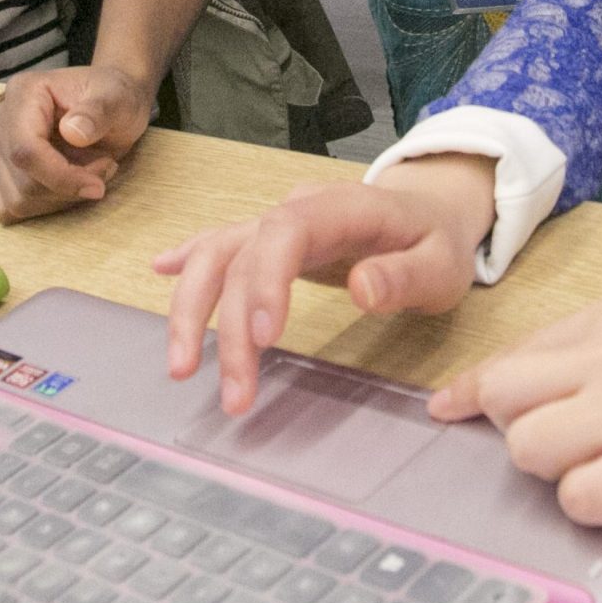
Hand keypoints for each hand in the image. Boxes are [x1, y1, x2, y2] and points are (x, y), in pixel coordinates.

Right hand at [0, 62, 156, 221]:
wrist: (112, 104)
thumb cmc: (114, 96)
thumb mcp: (118, 99)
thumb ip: (98, 112)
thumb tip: (72, 132)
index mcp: (23, 92)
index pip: (26, 150)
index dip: (60, 177)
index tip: (97, 186)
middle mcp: (2, 120)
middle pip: (24, 181)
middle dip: (70, 187)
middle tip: (106, 166)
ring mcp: (0, 148)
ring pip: (20, 200)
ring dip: (63, 197)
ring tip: (92, 170)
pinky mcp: (3, 172)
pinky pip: (12, 207)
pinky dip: (46, 206)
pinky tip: (69, 185)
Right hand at [154, 156, 497, 413]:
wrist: (432, 208)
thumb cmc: (436, 240)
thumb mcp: (443, 263)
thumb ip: (406, 276)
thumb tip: (361, 288)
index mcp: (341, 208)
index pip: (286, 233)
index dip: (266, 282)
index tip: (264, 339)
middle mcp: (297, 209)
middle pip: (243, 256)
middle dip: (227, 326)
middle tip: (234, 394)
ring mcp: (278, 221)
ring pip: (218, 253)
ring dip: (191, 308)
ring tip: (180, 368)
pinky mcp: (270, 238)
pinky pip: (220, 242)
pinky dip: (188, 258)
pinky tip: (159, 270)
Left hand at [431, 292, 601, 520]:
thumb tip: (530, 384)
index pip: (515, 354)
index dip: (474, 391)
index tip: (449, 408)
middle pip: (507, 398)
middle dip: (522, 434)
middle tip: (573, 453)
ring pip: (531, 448)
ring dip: (561, 476)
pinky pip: (582, 497)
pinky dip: (597, 509)